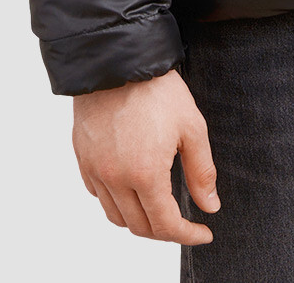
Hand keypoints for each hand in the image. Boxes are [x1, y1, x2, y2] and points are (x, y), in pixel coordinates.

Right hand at [72, 68, 219, 244]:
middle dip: (165, 232)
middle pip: (139, 227)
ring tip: (159, 208)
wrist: (117, 58)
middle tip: (185, 223)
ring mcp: (94, 170)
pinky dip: (116, 201)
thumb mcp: (191, 126)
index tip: (203, 233)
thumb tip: (210, 207)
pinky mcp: (83, 158)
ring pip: (115, 216)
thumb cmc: (156, 89)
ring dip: (139, 220)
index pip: (165, 225)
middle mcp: (115, 178)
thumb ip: (201, 172)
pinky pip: (97, 194)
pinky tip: (132, 187)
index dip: (187, 235)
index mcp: (145, 174)